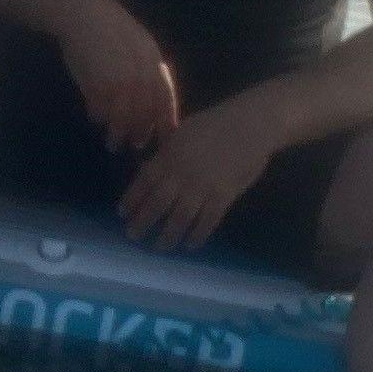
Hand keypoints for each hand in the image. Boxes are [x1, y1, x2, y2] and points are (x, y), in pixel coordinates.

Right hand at [59, 0, 180, 152]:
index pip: (165, 97)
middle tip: (137, 145)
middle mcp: (140, 71)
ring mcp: (119, 78)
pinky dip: (99, 117)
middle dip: (142, 131)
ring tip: (113, 144)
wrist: (83, 12)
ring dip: (119, 132)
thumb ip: (147, 69)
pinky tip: (96, 120)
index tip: (165, 138)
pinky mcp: (97, 81)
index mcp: (153, 60)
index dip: (166, 120)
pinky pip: (100, 107)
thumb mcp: (139, 44)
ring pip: (123, 114)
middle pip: (146, 110)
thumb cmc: (110, 27)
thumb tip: (151, 99)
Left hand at [119, 99, 275, 253]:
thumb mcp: (183, 131)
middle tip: (132, 236)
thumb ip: (167, 151)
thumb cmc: (216, 124)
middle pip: (158, 204)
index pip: (145, 182)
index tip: (122, 214)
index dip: (132, 199)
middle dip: (143, 222)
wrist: (250, 126)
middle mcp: (182, 175)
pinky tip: (190, 245)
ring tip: (159, 247)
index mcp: (170, 156)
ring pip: (180, 218)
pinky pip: (207, 221)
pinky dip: (198, 235)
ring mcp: (202, 188)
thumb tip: (150, 167)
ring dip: (168, 235)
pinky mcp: (223, 197)